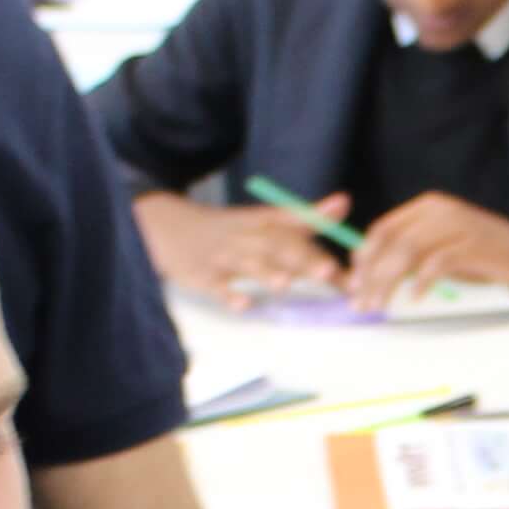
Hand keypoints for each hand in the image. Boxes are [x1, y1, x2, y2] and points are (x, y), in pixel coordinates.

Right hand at [137, 187, 346, 311]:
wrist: (165, 227)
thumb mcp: (261, 219)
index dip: (318, 217)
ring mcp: (223, 256)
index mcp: (261, 220)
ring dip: (266, 272)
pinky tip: (242, 304)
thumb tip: (343, 204)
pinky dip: (228, 295)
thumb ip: (303, 218)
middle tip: (328, 270)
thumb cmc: (226, 230)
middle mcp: (246, 235)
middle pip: (275, 244)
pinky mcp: (202, 276)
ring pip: (247, 263)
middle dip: (301, 257)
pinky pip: (216, 286)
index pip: (292, 216)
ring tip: (285, 283)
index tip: (344, 213)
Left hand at [341, 193, 508, 309]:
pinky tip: (415, 299)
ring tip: (380, 305)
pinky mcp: (472, 245)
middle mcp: (439, 210)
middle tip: (360, 303)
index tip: (354, 283)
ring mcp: (456, 226)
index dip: (365, 256)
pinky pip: (437, 264)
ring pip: (409, 252)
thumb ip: (410, 252)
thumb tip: (370, 270)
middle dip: (372, 275)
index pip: (384, 228)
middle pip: (392, 242)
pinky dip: (421, 283)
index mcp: (427, 207)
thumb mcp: (439, 247)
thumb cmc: (479, 255)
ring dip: (389, 282)